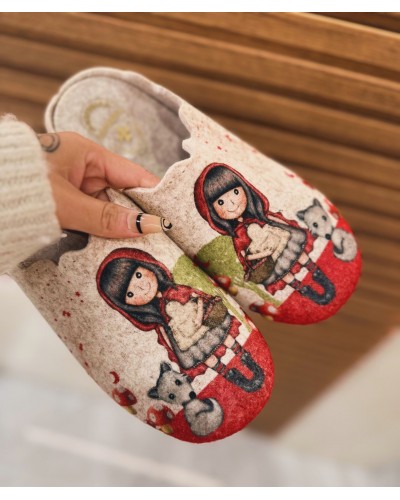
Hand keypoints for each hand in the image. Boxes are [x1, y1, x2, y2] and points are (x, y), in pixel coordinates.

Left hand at [38, 132, 170, 237]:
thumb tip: (148, 226)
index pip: (131, 173)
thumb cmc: (19, 189)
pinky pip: (90, 217)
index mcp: (85, 153)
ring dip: (118, 227)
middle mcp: (81, 167)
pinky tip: (113, 246)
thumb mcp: (66, 204)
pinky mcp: (63, 202)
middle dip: (137, 215)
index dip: (154, 192)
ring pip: (106, 207)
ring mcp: (72, 185)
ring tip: (142, 247)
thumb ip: (106, 217)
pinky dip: (100, 231)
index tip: (173, 213)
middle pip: (120, 192)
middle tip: (159, 238)